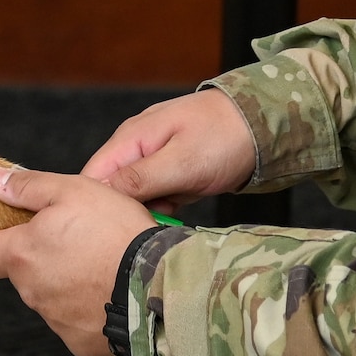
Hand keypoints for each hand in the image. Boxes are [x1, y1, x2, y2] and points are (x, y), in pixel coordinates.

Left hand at [0, 168, 154, 355]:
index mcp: (23, 254)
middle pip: (22, 273)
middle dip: (41, 257)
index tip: (5, 234)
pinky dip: (86, 305)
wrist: (157, 281)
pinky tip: (107, 286)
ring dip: (65, 279)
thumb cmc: (117, 234)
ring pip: (49, 295)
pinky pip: (74, 319)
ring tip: (98, 261)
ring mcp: (55, 319)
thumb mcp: (72, 190)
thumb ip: (27, 185)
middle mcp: (32, 291)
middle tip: (74, 239)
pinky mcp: (79, 340)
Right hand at [80, 89, 254, 213]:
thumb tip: (101, 196)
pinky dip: (162, 209)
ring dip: (145, 212)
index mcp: (130, 139)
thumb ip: (140, 178)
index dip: (93, 205)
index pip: (92, 176)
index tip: (109, 230)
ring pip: (132, 196)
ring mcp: (152, 159)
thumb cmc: (224, 137)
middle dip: (122, 212)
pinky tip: (177, 214)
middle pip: (110, 189)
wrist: (263, 125)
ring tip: (166, 219)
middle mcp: (135, 147)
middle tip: (144, 227)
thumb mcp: (182, 162)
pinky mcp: (169, 172)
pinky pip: (153, 196)